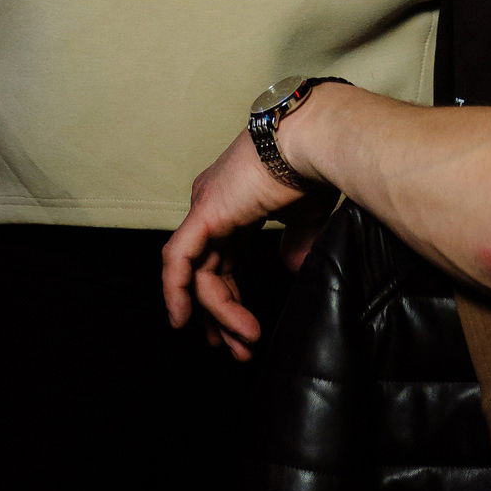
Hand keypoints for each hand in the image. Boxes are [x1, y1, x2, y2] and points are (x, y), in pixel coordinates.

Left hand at [162, 130, 306, 360]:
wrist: (312, 141)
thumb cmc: (314, 168)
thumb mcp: (305, 215)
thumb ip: (296, 242)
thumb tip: (294, 267)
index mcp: (236, 202)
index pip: (222, 257)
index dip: (228, 294)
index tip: (241, 330)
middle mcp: (214, 204)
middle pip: (207, 270)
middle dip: (221, 313)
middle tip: (236, 350)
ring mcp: (206, 207)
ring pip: (198, 273)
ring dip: (218, 312)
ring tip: (242, 343)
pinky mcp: (204, 213)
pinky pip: (178, 260)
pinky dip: (177, 290)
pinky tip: (183, 320)